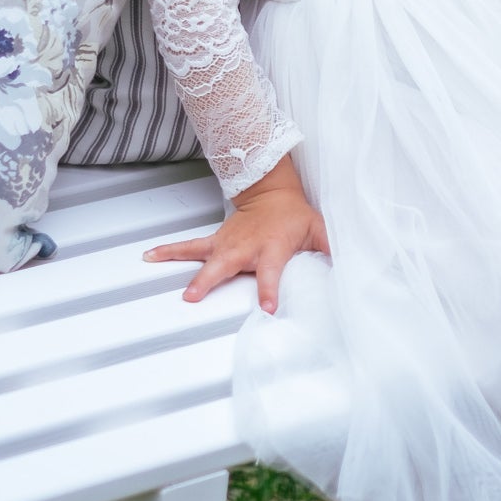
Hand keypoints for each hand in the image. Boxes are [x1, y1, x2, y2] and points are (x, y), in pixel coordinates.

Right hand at [144, 160, 329, 312]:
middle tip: (192, 296)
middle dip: (209, 280)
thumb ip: (332, 248)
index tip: (267, 308)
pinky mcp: (215, 242)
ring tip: (153, 265)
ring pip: (200, 255)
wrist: (271, 192)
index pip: (271, 273)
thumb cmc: (294, 216)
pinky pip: (189, 248)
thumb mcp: (318, 230)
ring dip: (177, 261)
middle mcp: (244, 247)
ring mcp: (226, 244)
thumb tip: (351, 265)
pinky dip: (168, 251)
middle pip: (225, 266)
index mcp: (271, 249)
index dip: (270, 290)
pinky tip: (148, 256)